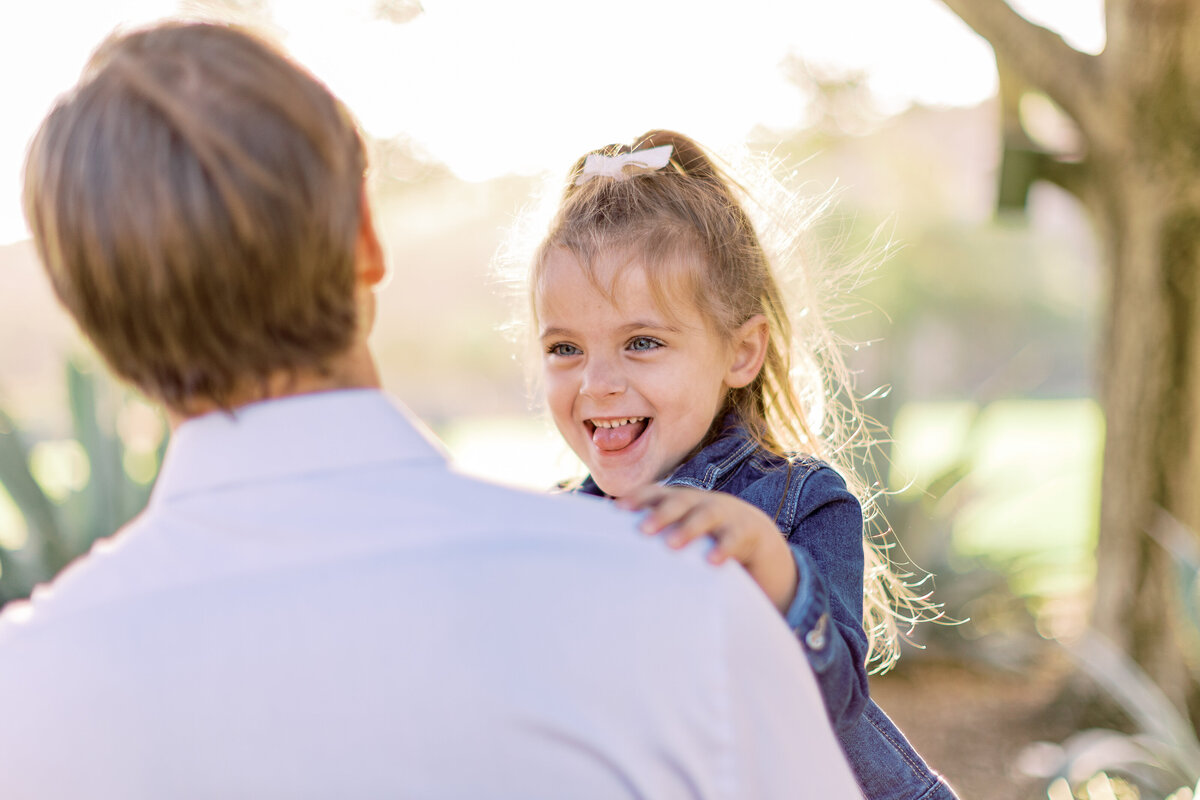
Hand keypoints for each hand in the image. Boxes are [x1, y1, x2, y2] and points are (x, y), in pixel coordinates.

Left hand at [616, 485, 798, 612]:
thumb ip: (655, 533)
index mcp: (682, 500)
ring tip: (672, 544)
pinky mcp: (747, 532)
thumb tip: (611, 543)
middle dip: (661, 513)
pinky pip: (734, 539)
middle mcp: (701, 502)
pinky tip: (712, 562)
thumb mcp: (682, 530)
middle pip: (680, 501)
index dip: (639, 498)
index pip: (657, 493)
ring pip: (705, 516)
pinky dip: (723, 548)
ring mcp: (726, 514)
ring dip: (688, 528)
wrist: (757, 537)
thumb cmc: (706, 537)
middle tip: (643, 530)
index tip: (617, 510)